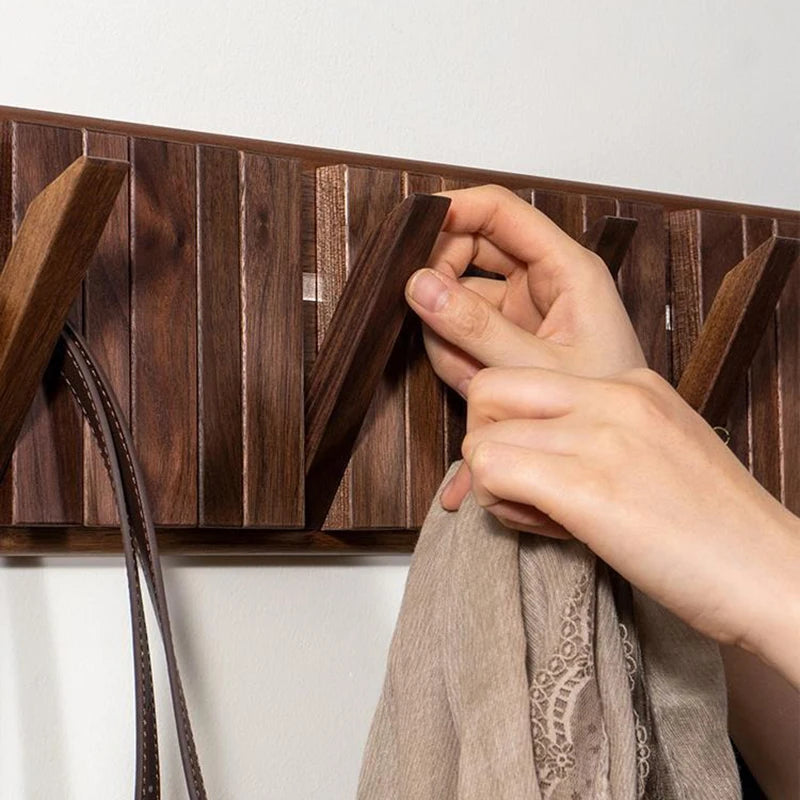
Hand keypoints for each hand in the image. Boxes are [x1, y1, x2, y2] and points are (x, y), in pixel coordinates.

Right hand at [404, 184, 645, 506]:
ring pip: (457, 295)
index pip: (500, 211)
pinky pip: (460, 331)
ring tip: (472, 371)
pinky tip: (473, 381)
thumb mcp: (534, 366)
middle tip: (431, 314)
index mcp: (565, 268)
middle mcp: (541, 281)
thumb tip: (419, 285)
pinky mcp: (505, 338)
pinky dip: (455, 357)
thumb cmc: (601, 406)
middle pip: (469, 248)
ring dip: (449, 332)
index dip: (453, 210)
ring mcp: (520, 310)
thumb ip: (475, 326)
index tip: (411, 229)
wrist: (611, 456)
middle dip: (444, 282)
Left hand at [459, 364, 799, 686]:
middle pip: (487, 391)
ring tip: (540, 515)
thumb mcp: (658, 448)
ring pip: (481, 439)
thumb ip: (598, 432)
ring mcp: (601, 438)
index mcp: (628, 384)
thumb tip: (534, 445)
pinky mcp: (588, 488)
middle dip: (484, 443)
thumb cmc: (715, 528)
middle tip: (519, 488)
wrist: (776, 575)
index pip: (521, 380)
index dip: (511, 427)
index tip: (538, 468)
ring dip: (492, 485)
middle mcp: (611, 396)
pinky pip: (492, 474)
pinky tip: (549, 530)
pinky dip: (502, 507)